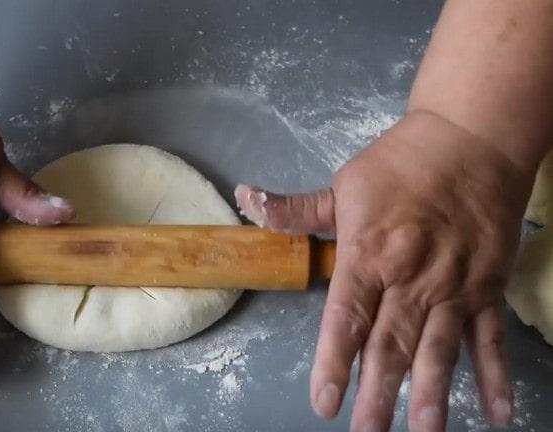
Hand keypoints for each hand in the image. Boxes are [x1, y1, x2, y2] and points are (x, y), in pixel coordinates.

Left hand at [236, 110, 531, 430]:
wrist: (472, 138)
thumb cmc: (400, 163)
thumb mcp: (343, 184)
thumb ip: (295, 209)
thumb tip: (245, 199)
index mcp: (369, 255)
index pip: (346, 318)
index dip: (334, 362)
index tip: (324, 400)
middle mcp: (411, 279)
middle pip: (390, 346)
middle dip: (377, 394)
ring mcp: (454, 287)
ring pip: (439, 350)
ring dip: (432, 395)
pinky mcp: (488, 286)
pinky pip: (490, 338)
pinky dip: (495, 375)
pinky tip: (497, 411)